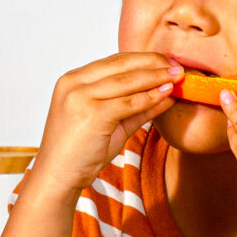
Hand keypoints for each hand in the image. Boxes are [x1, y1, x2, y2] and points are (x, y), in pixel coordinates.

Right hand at [30, 51, 180, 198]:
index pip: (114, 61)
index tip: (166, 62)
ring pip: (127, 81)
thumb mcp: (110, 123)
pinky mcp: (91, 114)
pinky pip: (129, 102)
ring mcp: (80, 97)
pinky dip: (151, 97)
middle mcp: (74, 83)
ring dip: (156, 77)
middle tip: (177, 67)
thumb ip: (135, 107)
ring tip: (178, 77)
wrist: (58, 177)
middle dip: (153, 64)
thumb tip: (165, 93)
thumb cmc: (80, 152)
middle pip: (121, 65)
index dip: (143, 59)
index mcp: (73, 80)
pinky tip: (166, 95)